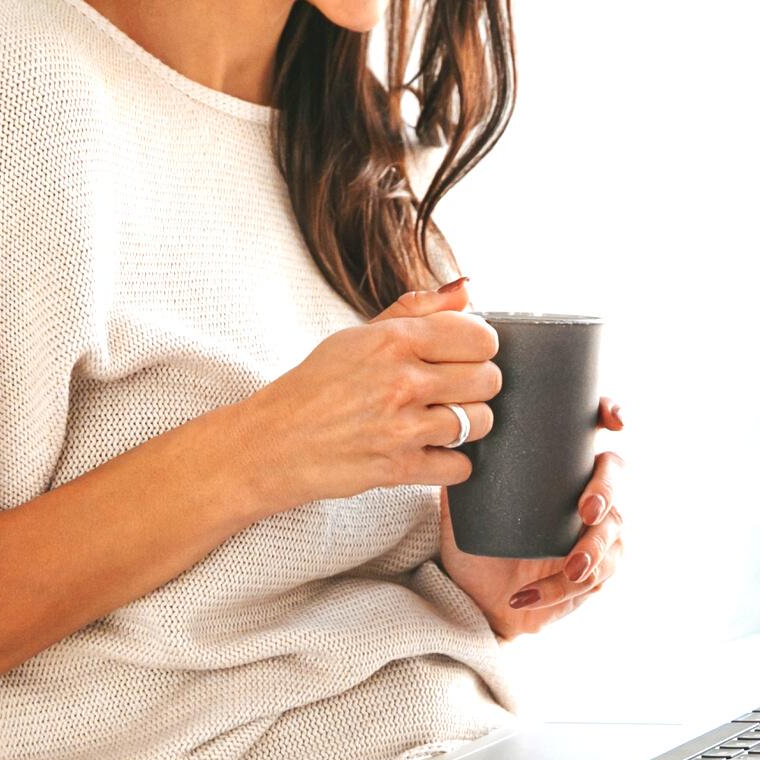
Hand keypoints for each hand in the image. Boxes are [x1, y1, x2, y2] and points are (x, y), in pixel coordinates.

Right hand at [228, 276, 499, 511]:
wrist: (271, 442)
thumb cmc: (314, 387)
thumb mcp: (358, 335)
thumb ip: (416, 309)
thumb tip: (466, 289)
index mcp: (394, 340)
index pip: (479, 337)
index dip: (479, 345)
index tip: (466, 353)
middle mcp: (402, 381)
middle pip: (488, 379)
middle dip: (478, 384)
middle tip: (454, 388)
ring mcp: (402, 428)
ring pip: (481, 422)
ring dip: (469, 423)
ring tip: (443, 420)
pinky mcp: (398, 469)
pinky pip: (460, 467)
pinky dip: (452, 463)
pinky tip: (431, 451)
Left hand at [438, 394, 625, 640]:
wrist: (474, 596)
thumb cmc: (476, 542)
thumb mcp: (463, 503)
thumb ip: (459, 470)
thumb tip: (448, 433)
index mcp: (559, 469)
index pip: (591, 431)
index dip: (611, 416)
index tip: (614, 422)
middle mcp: (584, 496)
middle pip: (613, 479)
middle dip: (606, 492)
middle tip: (585, 510)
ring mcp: (593, 535)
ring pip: (611, 535)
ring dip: (593, 552)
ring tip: (569, 569)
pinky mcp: (591, 576)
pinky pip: (591, 580)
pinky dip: (557, 589)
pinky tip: (529, 595)